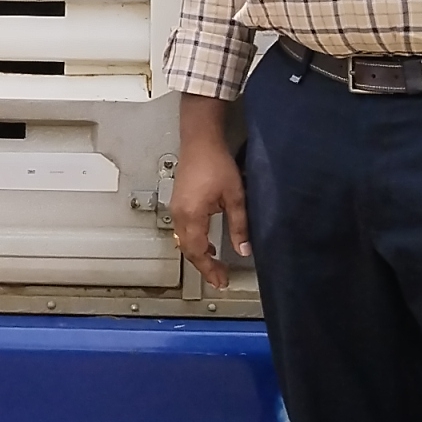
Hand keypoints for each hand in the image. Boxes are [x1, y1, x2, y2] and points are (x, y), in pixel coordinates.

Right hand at [169, 98, 250, 291]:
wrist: (200, 141)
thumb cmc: (215, 163)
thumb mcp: (235, 196)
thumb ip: (239, 225)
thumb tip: (244, 248)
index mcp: (191, 215)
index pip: (198, 252)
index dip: (209, 269)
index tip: (221, 281)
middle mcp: (179, 215)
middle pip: (188, 250)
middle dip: (204, 266)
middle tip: (219, 278)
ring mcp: (176, 209)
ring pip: (184, 241)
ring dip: (198, 255)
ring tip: (214, 265)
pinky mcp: (179, 203)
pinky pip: (183, 230)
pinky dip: (194, 241)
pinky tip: (206, 243)